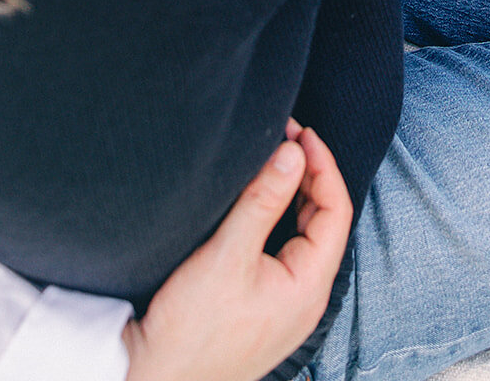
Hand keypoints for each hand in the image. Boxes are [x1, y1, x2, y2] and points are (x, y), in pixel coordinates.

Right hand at [123, 124, 352, 380]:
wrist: (152, 380)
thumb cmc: (190, 327)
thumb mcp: (226, 254)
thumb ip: (263, 200)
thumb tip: (294, 152)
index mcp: (309, 286)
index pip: (336, 211)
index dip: (323, 165)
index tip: (300, 133)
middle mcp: (307, 299)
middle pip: (325, 223)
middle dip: (310, 176)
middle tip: (287, 139)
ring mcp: (288, 308)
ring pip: (306, 238)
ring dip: (296, 198)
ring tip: (276, 162)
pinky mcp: (267, 310)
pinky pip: (289, 255)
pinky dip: (282, 222)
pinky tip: (263, 205)